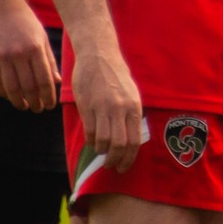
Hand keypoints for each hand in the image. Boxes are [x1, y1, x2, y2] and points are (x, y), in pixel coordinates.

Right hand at [0, 1, 60, 111]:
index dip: (48, 96)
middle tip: (38, 110)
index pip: (44, 80)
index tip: (50, 106)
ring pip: (11, 87)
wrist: (0, 4)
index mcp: (36, 48)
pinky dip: (3, 92)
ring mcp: (2, 55)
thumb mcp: (42, 37)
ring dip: (19, 101)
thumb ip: (49, 59)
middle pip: (28, 87)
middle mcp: (19, 53)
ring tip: (25, 107)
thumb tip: (57, 82)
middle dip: (35, 102)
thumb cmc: (25, 20)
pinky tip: (9, 97)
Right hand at [70, 45, 143, 172]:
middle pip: (119, 145)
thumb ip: (131, 114)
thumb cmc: (116, 75)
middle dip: (115, 160)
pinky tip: (93, 142)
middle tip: (111, 166)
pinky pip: (90, 131)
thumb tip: (130, 138)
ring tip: (101, 153)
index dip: (129, 158)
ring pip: (103, 141)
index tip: (124, 167)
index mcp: (134, 107)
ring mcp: (103, 108)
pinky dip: (92, 141)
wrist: (98, 56)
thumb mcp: (131, 94)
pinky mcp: (87, 106)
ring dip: (102, 152)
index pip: (134, 140)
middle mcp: (120, 109)